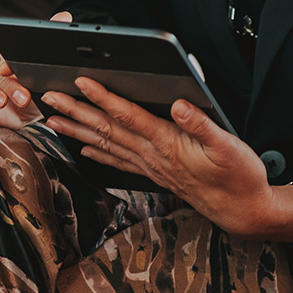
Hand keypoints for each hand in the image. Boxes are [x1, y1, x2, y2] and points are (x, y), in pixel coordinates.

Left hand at [41, 77, 277, 235]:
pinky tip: (83, 149)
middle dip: (76, 111)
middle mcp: (153, 156)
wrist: (242, 210)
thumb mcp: (229, 146)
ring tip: (53, 119)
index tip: (81, 81)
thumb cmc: (239, 176)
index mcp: (168, 143)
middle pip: (107, 130)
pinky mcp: (155, 174)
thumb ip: (202, 124)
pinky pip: (118, 162)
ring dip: (77, 131)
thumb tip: (178, 103)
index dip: (104, 97)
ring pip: (106, 145)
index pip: (128, 116)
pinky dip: (98, 154)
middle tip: (49, 97)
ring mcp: (151, 167)